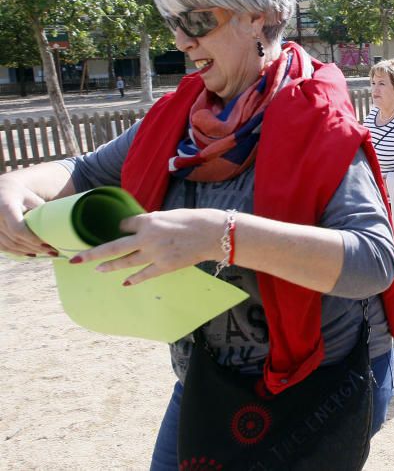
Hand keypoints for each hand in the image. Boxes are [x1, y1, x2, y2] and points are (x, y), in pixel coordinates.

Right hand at [0, 179, 56, 257]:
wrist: (1, 192)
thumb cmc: (21, 195)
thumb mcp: (32, 198)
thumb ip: (42, 211)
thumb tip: (58, 226)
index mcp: (6, 207)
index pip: (17, 229)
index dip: (32, 238)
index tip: (47, 243)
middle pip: (16, 239)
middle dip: (35, 247)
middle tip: (53, 251)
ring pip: (10, 245)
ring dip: (29, 251)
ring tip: (46, 253)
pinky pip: (4, 247)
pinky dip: (18, 252)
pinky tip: (33, 253)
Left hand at [69, 208, 224, 286]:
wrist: (213, 234)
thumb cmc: (195, 220)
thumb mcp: (171, 215)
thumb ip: (154, 222)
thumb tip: (144, 227)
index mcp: (148, 221)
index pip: (126, 224)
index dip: (123, 226)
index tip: (122, 228)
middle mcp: (146, 238)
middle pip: (113, 247)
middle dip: (92, 253)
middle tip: (75, 259)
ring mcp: (154, 254)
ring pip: (125, 262)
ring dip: (109, 266)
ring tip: (96, 269)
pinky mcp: (164, 266)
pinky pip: (144, 274)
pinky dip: (133, 279)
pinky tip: (124, 282)